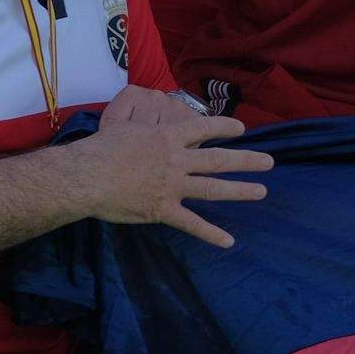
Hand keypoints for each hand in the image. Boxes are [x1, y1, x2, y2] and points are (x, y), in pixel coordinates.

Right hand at [79, 85, 271, 247]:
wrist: (85, 176)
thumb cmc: (100, 148)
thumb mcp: (124, 125)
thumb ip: (143, 123)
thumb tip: (144, 112)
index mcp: (168, 137)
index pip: (204, 128)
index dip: (224, 127)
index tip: (241, 129)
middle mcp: (177, 160)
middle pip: (219, 159)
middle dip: (247, 160)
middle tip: (270, 162)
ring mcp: (172, 186)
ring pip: (213, 188)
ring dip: (240, 191)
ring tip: (261, 191)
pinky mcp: (163, 209)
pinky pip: (192, 223)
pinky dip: (211, 234)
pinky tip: (229, 241)